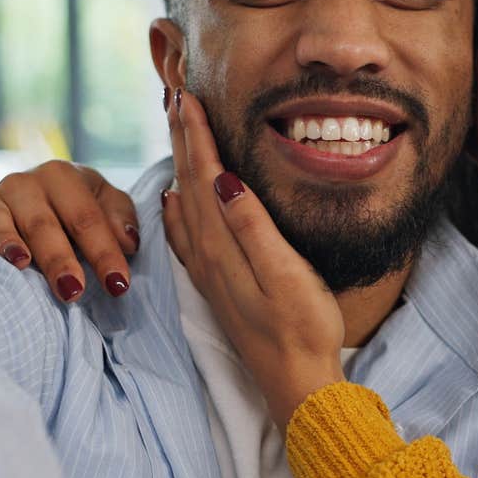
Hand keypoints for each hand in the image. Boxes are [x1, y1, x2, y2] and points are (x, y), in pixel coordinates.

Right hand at [0, 159, 139, 301]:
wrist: (36, 198)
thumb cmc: (77, 208)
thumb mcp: (106, 204)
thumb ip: (121, 218)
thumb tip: (128, 242)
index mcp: (62, 176)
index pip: (86, 217)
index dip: (104, 252)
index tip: (119, 285)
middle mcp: (23, 183)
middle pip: (43, 223)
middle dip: (59, 258)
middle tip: (73, 291)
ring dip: (8, 243)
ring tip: (22, 265)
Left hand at [161, 87, 345, 424]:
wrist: (296, 383)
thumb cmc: (302, 327)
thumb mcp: (286, 274)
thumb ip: (252, 226)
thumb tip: (221, 179)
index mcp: (223, 244)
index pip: (203, 174)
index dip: (196, 133)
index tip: (188, 95)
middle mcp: (208, 254)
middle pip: (189, 182)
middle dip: (182, 137)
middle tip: (175, 95)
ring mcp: (211, 271)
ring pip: (186, 203)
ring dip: (181, 164)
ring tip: (176, 131)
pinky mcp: (219, 285)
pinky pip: (188, 235)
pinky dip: (178, 209)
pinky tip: (174, 200)